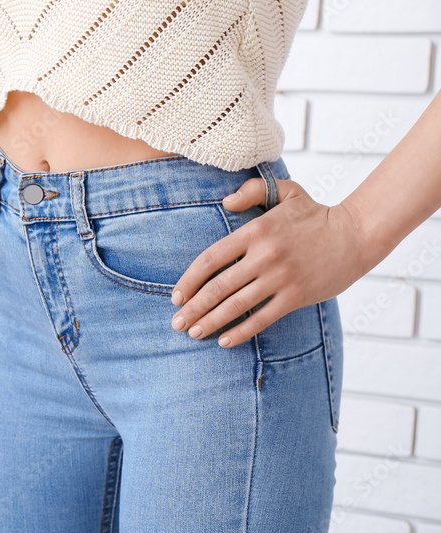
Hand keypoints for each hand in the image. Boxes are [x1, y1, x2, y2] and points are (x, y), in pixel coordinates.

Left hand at [170, 177, 373, 347]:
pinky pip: (262, 318)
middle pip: (218, 287)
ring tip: (194, 333)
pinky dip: (241, 331)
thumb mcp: (285, 192)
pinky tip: (224, 340)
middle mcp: (264, 255)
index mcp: (255, 231)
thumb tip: (224, 203)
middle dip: (193, 308)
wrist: (357, 234)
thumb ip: (252, 192)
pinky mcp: (296, 295)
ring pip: (236, 305)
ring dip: (211, 321)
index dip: (189, 280)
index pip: (210, 259)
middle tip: (176, 324)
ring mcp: (280, 277)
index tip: (175, 297)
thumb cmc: (315, 215)